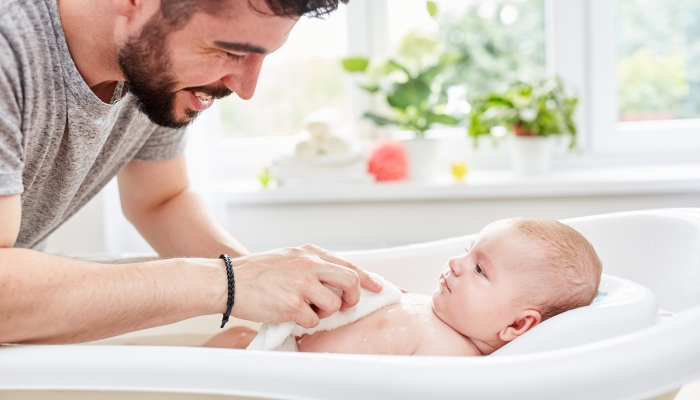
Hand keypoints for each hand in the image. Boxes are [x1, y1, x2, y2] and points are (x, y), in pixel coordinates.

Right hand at [229, 244, 382, 327]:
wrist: (229, 282)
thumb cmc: (256, 272)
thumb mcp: (289, 258)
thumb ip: (313, 265)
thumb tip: (337, 278)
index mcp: (309, 253)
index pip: (348, 265)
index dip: (367, 279)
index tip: (377, 287)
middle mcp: (309, 266)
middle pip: (350, 282)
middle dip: (352, 298)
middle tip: (344, 306)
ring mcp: (302, 285)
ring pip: (334, 305)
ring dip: (323, 313)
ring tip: (305, 308)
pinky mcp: (293, 305)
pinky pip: (313, 321)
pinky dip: (305, 322)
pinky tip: (290, 314)